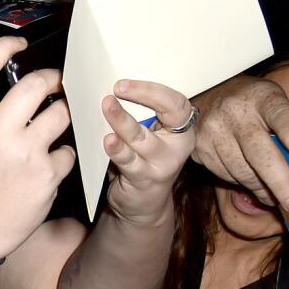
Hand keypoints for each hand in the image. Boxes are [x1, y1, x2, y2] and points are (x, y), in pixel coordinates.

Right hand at [0, 36, 74, 261]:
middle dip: (51, 79)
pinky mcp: (47, 175)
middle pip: (37, 84)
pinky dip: (62, 156)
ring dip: (62, 115)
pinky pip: (67, 151)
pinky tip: (49, 166)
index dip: (5, 46)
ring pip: (61, 114)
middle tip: (54, 83)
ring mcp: (25, 154)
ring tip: (54, 125)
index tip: (18, 44)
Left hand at [100, 80, 197, 226]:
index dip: (153, 90)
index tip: (124, 83)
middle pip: (168, 114)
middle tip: (117, 88)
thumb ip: (138, 117)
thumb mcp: (146, 136)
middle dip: (143, 96)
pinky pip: (130, 162)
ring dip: (123, 122)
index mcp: (181, 129)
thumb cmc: (141, 162)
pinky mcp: (145, 180)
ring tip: (107, 106)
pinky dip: (117, 150)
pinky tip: (108, 140)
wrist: (142, 205)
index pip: (176, 102)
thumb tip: (112, 91)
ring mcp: (163, 164)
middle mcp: (177, 145)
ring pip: (143, 138)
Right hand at [192, 75, 288, 213]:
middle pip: (259, 152)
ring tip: (275, 197)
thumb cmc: (254, 106)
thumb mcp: (275, 104)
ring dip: (262, 188)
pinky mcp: (199, 148)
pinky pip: (225, 175)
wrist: (210, 97)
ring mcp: (213, 130)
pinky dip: (241, 183)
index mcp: (263, 97)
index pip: (279, 113)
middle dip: (281, 182)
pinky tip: (252, 181)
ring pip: (241, 171)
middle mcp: (235, 112)